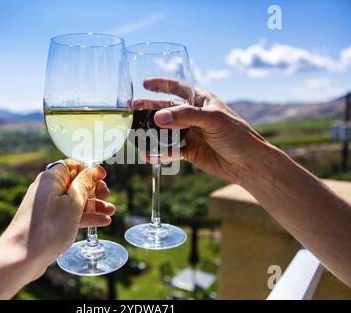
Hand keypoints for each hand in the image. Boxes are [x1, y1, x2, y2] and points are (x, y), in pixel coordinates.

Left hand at [0, 159, 114, 280]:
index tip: (103, 175)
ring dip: (94, 205)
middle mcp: (47, 189)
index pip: (72, 165)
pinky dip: (85, 216)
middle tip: (107, 194)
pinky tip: (102, 222)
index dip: (89, 169)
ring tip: (111, 211)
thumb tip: (91, 171)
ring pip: (74, 201)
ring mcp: (47, 207)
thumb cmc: (49, 227)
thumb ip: (84, 184)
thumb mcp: (73, 203)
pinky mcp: (48, 222)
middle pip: (75, 183)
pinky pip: (69, 214)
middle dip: (94, 189)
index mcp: (51, 179)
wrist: (23, 256)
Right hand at [135, 77, 269, 183]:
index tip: (145, 83)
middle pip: (166, 109)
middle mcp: (193, 115)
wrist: (247, 163)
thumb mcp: (212, 120)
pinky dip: (160, 152)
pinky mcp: (189, 150)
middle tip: (132, 108)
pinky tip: (149, 155)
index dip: (161, 84)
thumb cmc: (236, 135)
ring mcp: (190, 133)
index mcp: (201, 101)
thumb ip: (184, 116)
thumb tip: (157, 117)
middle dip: (149, 109)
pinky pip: (170, 149)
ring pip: (165, 131)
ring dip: (151, 133)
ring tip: (136, 135)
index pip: (178, 88)